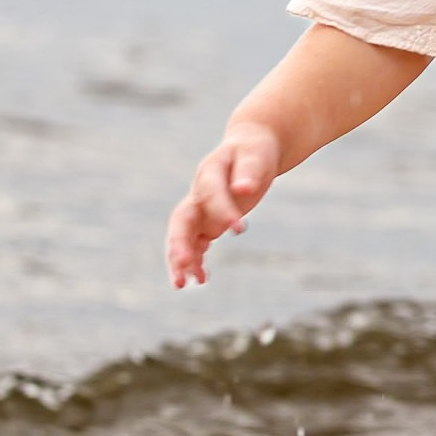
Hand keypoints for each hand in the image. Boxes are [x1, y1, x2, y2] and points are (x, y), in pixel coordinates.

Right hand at [165, 123, 281, 288]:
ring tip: (181, 285)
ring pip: (182, 237)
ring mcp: (200, 210)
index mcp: (209, 171)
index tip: (240, 229)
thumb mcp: (256, 156)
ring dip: (180, 259)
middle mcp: (198, 193)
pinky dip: (196, 261)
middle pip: (180, 220)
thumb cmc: (254, 152)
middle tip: (182, 264)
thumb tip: (244, 189)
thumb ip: (249, 172)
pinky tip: (201, 279)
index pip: (210, 193)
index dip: (222, 211)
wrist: (249, 151)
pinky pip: (196, 244)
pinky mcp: (207, 222)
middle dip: (179, 243)